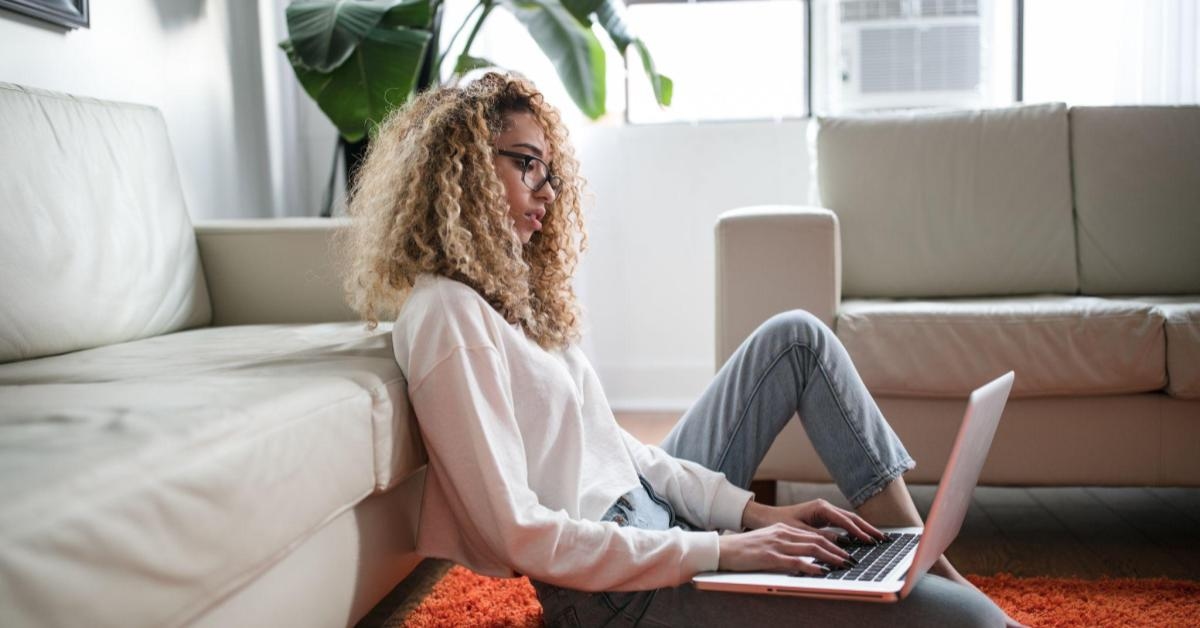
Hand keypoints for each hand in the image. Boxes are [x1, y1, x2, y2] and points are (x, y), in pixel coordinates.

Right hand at [717, 523, 852, 574]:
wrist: (723, 549)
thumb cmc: (744, 549)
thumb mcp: (768, 541)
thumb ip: (786, 545)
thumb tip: (805, 554)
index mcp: (783, 529)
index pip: (814, 535)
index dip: (833, 543)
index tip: (846, 551)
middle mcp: (783, 534)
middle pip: (817, 540)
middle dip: (838, 550)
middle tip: (852, 559)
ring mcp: (777, 544)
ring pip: (811, 548)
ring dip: (830, 557)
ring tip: (843, 565)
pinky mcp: (770, 556)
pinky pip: (795, 561)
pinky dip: (811, 566)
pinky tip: (821, 571)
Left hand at [741, 498, 886, 544]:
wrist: (767, 517)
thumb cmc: (780, 523)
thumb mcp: (800, 532)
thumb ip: (821, 537)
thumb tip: (842, 544)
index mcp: (821, 507)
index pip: (845, 521)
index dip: (859, 532)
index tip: (870, 541)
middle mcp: (825, 507)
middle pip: (852, 518)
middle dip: (868, 529)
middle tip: (883, 539)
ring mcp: (825, 511)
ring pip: (849, 520)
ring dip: (864, 529)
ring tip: (879, 539)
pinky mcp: (823, 517)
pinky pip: (843, 524)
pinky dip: (854, 531)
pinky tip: (863, 539)